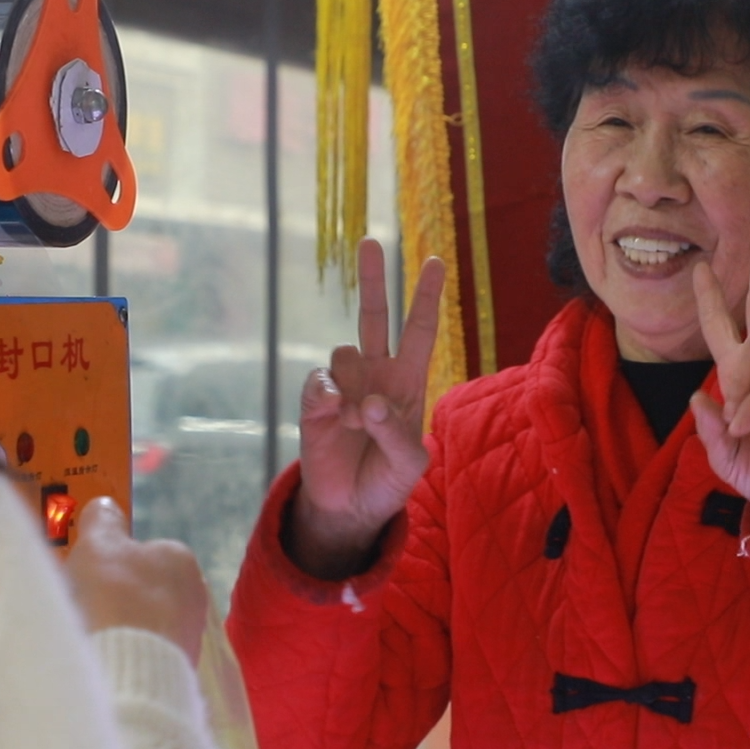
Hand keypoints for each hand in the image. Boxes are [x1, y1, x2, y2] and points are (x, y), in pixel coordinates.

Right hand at [64, 497, 209, 666]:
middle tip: (84, 604)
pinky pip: (144, 655)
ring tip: (90, 636)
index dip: (112, 560)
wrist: (127, 672)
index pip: (146, 551)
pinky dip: (125, 654)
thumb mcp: (98, 545)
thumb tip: (105, 505)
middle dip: (118, 596)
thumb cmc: (114, 597)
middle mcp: (195, 596)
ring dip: (122, 628)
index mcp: (181, 558)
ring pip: (146, 625)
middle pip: (146, 589)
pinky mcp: (178, 672)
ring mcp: (189, 638)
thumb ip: (102, 521)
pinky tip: (104, 659)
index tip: (88, 573)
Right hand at [287, 238, 446, 579]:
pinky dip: (327, 398)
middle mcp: (376, 374)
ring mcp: (344, 384)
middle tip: (371, 241)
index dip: (426, 297)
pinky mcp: (315, 401)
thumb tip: (368, 402)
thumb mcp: (408, 463)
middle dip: (373, 279)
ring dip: (352, 386)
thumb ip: (395, 432)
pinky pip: (319, 381)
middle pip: (374, 316)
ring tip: (355, 424)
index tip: (434, 261)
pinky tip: (334, 419)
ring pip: (345, 352)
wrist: (350, 507)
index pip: (419, 331)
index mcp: (407, 382)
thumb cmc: (388, 481)